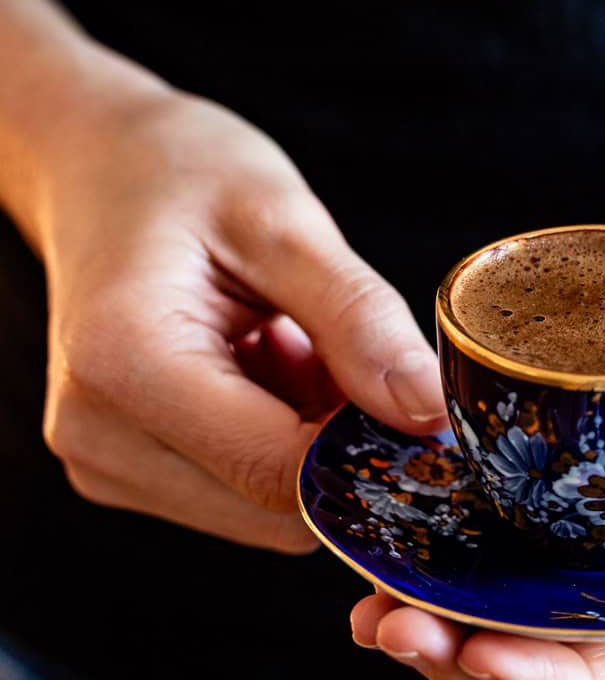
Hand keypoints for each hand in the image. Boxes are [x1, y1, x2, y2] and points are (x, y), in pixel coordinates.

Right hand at [37, 88, 447, 551]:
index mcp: (125, 365)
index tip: (426, 405)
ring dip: (315, 444)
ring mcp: (108, 461)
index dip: (372, 451)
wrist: (99, 168)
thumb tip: (430, 413)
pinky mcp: (128, 469)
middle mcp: (99, 435)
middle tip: (353, 356)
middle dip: (344, 448)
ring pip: (269, 511)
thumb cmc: (179, 173)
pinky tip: (273, 369)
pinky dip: (285, 441)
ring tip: (297, 349)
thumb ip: (360, 322)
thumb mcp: (285, 221)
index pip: (279, 471)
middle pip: (277, 509)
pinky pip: (244, 492)